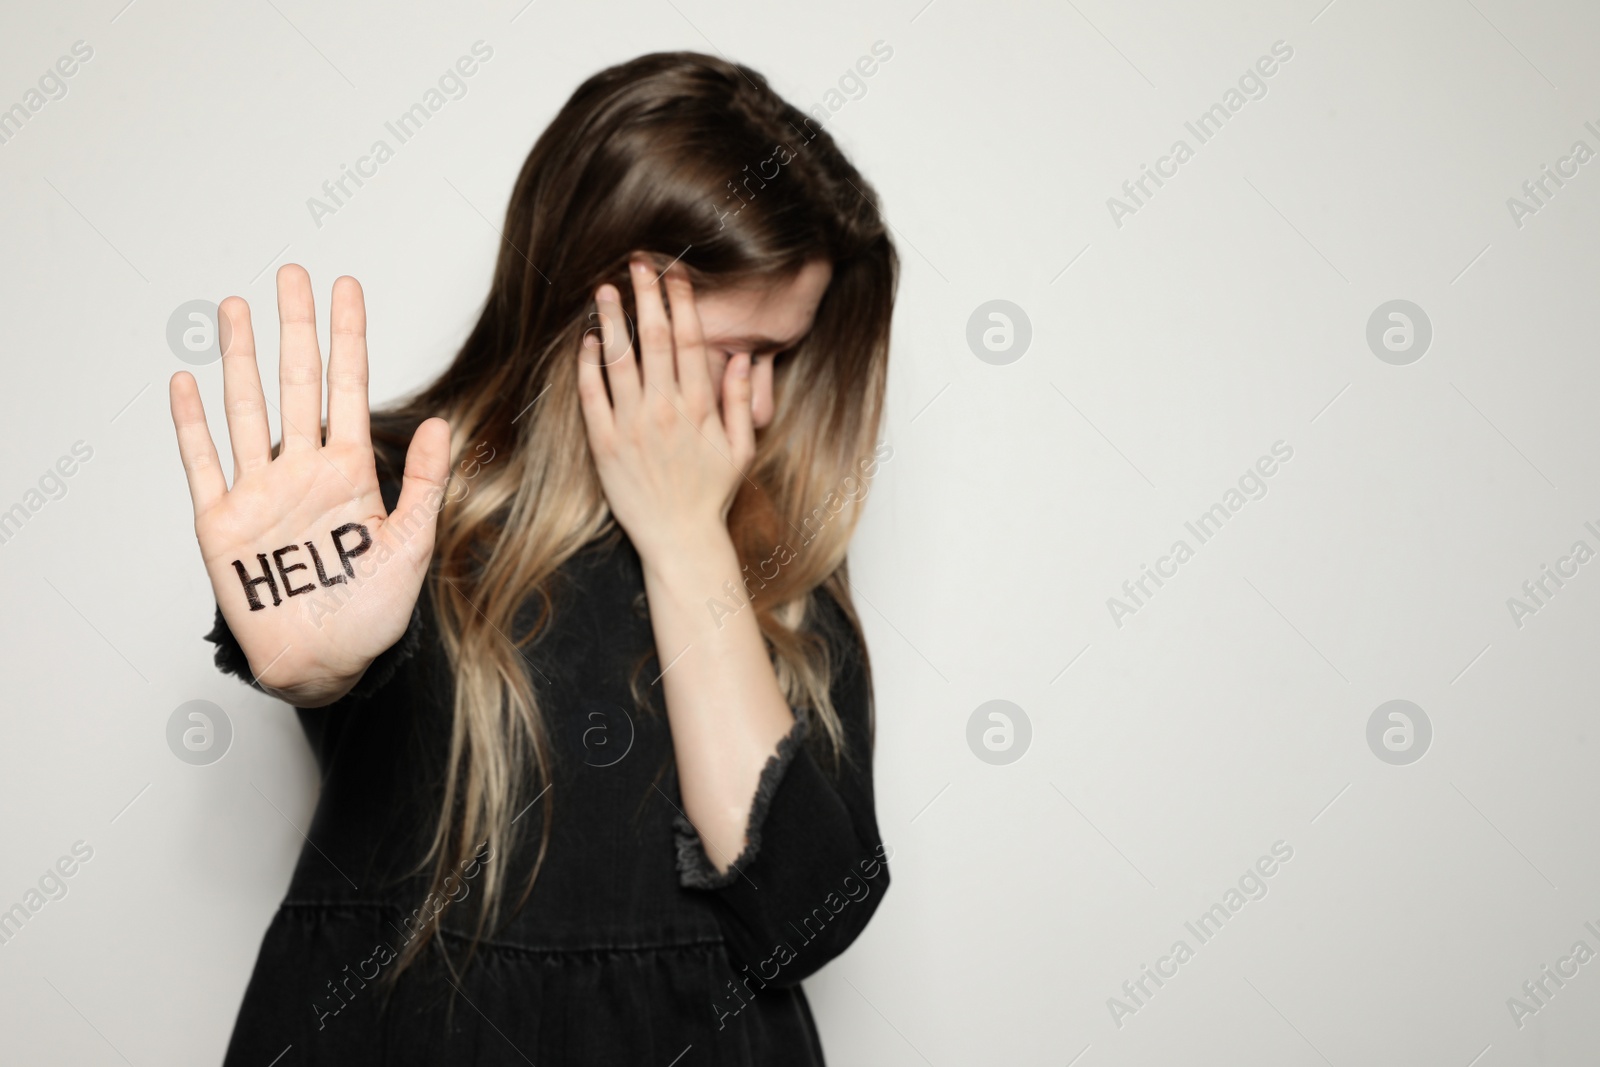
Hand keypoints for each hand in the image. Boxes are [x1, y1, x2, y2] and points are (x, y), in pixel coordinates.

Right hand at [168, 265, 450, 706]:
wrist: (326, 665)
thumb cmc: (372, 615)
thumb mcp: (411, 546)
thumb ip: (423, 484)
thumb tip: (444, 424)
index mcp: (350, 473)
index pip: (348, 388)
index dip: (347, 338)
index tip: (347, 289)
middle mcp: (303, 471)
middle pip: (297, 384)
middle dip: (295, 328)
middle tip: (291, 274)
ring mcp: (259, 492)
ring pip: (248, 410)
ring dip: (241, 358)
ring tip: (235, 308)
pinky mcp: (221, 522)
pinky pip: (203, 463)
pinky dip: (193, 424)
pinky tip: (187, 382)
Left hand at [576, 256, 753, 561]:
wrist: (679, 538)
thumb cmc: (710, 495)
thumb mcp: (739, 448)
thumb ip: (738, 401)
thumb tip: (742, 357)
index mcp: (699, 408)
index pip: (689, 342)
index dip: (682, 303)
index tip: (675, 274)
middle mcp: (665, 410)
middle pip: (653, 340)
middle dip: (645, 297)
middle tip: (637, 263)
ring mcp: (631, 426)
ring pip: (619, 360)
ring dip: (612, 320)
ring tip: (604, 290)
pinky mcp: (604, 444)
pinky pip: (592, 395)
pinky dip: (588, 365)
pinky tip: (587, 341)